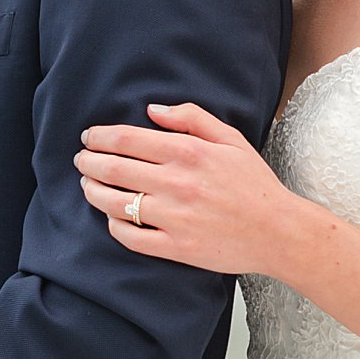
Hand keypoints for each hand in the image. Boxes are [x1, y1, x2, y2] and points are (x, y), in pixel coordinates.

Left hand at [74, 103, 299, 273]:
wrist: (278, 232)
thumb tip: (152, 110)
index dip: (100, 137)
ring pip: (115, 203)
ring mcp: (174, 218)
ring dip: (93, 192)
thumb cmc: (254, 184)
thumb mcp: (231, 139)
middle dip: (88, 162)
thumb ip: (192, 119)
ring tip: (88, 185)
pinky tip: (112, 217)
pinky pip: (130, 237)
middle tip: (81, 160)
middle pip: (113, 169)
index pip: (127, 139)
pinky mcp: (176, 248)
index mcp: (189, 152)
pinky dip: (114, 225)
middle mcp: (177, 183)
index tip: (89, 137)